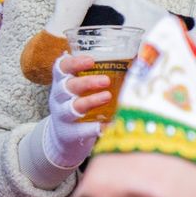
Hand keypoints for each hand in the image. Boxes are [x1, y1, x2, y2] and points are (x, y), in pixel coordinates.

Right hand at [40, 53, 109, 170]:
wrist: (66, 135)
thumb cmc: (80, 103)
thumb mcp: (81, 89)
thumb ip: (99, 75)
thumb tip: (136, 61)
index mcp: (62, 82)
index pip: (62, 68)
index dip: (74, 62)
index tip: (91, 60)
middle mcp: (59, 98)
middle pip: (67, 86)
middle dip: (86, 82)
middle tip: (106, 80)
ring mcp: (62, 116)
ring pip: (72, 107)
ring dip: (90, 101)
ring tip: (107, 96)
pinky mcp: (69, 133)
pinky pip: (80, 130)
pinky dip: (93, 128)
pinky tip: (107, 125)